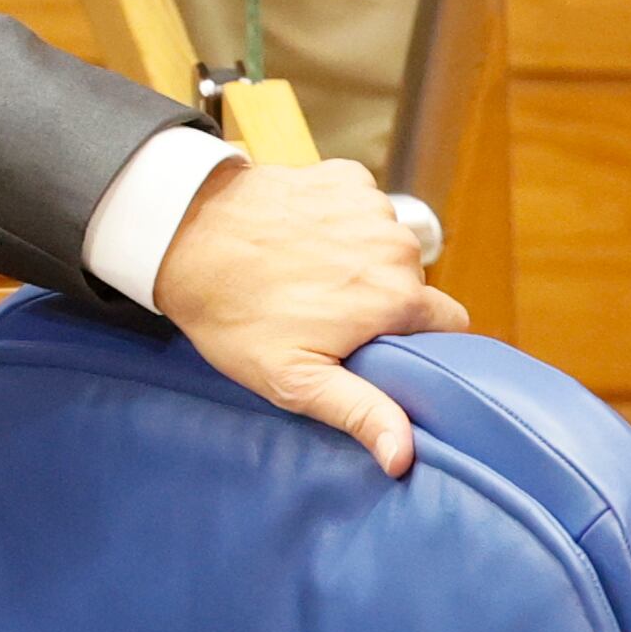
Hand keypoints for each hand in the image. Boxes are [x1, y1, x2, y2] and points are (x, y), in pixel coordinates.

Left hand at [152, 158, 470, 478]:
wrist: (180, 236)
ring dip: (358, 257)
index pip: (450, 325)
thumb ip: (359, 412)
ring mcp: (370, 205)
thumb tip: (405, 456)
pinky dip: (338, 219)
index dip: (419, 339)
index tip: (381, 346)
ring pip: (387, 244)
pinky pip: (360, 206)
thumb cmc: (231, 314)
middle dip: (382, 299)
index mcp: (398, 299)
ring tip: (303, 273)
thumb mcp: (291, 378)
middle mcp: (396, 246)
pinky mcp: (344, 176)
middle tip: (325, 313)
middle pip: (415, 284)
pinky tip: (298, 236)